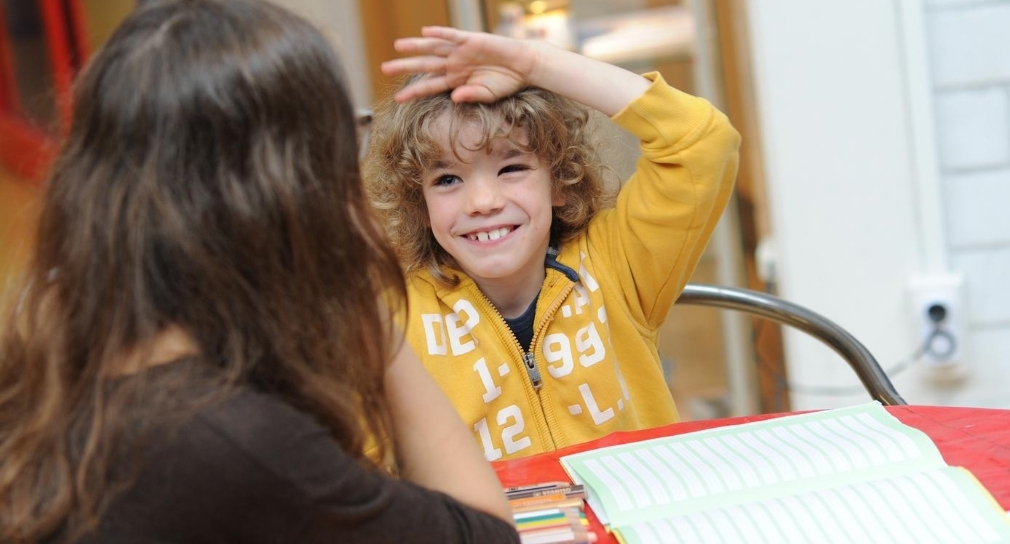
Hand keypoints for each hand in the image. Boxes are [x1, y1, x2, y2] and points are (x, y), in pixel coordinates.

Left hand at [381, 26, 539, 103]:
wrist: (524, 66)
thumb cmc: (506, 82)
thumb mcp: (487, 94)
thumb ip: (471, 95)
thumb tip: (455, 97)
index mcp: (456, 80)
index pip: (430, 86)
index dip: (414, 92)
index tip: (398, 99)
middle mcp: (454, 64)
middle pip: (425, 64)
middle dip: (405, 66)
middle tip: (384, 68)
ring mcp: (461, 51)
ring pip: (433, 48)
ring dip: (415, 46)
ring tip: (397, 46)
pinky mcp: (472, 40)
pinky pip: (453, 36)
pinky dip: (440, 34)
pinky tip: (425, 32)